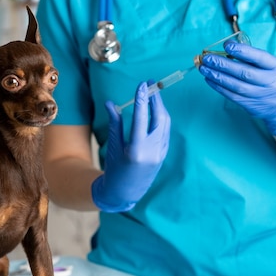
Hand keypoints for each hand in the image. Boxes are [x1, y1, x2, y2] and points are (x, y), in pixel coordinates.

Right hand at [91, 82, 170, 212]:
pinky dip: (161, 118)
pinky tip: (156, 110)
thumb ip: (114, 123)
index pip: (141, 117)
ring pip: (165, 123)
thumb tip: (110, 103)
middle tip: (151, 84)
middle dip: (156, 99)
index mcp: (135, 149)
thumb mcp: (112, 145)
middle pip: (159, 117)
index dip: (142, 99)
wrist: (125, 191)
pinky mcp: (163, 154)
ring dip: (160, 107)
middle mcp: (151, 151)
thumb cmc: (114, 168)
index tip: (142, 84)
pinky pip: (165, 131)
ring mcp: (160, 153)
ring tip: (153, 94)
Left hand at [199, 42, 275, 135]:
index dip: (243, 51)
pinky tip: (209, 79)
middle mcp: (272, 82)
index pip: (260, 58)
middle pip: (245, 72)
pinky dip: (219, 87)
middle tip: (208, 58)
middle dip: (223, 64)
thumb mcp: (272, 65)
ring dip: (217, 76)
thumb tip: (228, 46)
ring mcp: (261, 95)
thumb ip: (254, 57)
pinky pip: (232, 95)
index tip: (227, 45)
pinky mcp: (251, 106)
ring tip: (204, 68)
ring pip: (236, 85)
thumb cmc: (273, 79)